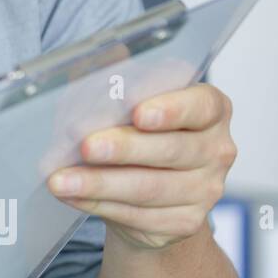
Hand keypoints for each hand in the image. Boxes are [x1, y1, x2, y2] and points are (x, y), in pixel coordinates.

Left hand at [49, 83, 236, 249]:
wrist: (146, 192)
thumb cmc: (133, 132)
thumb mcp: (123, 99)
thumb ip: (116, 78)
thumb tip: (104, 55)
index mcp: (209, 108)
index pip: (201, 105)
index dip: (171, 109)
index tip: (139, 113)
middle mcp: (215, 149)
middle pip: (171, 149)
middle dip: (123, 148)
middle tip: (86, 146)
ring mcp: (205, 189)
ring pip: (149, 187)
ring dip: (99, 183)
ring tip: (61, 180)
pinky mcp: (184, 222)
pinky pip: (138, 215)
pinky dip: (98, 204)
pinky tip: (72, 195)